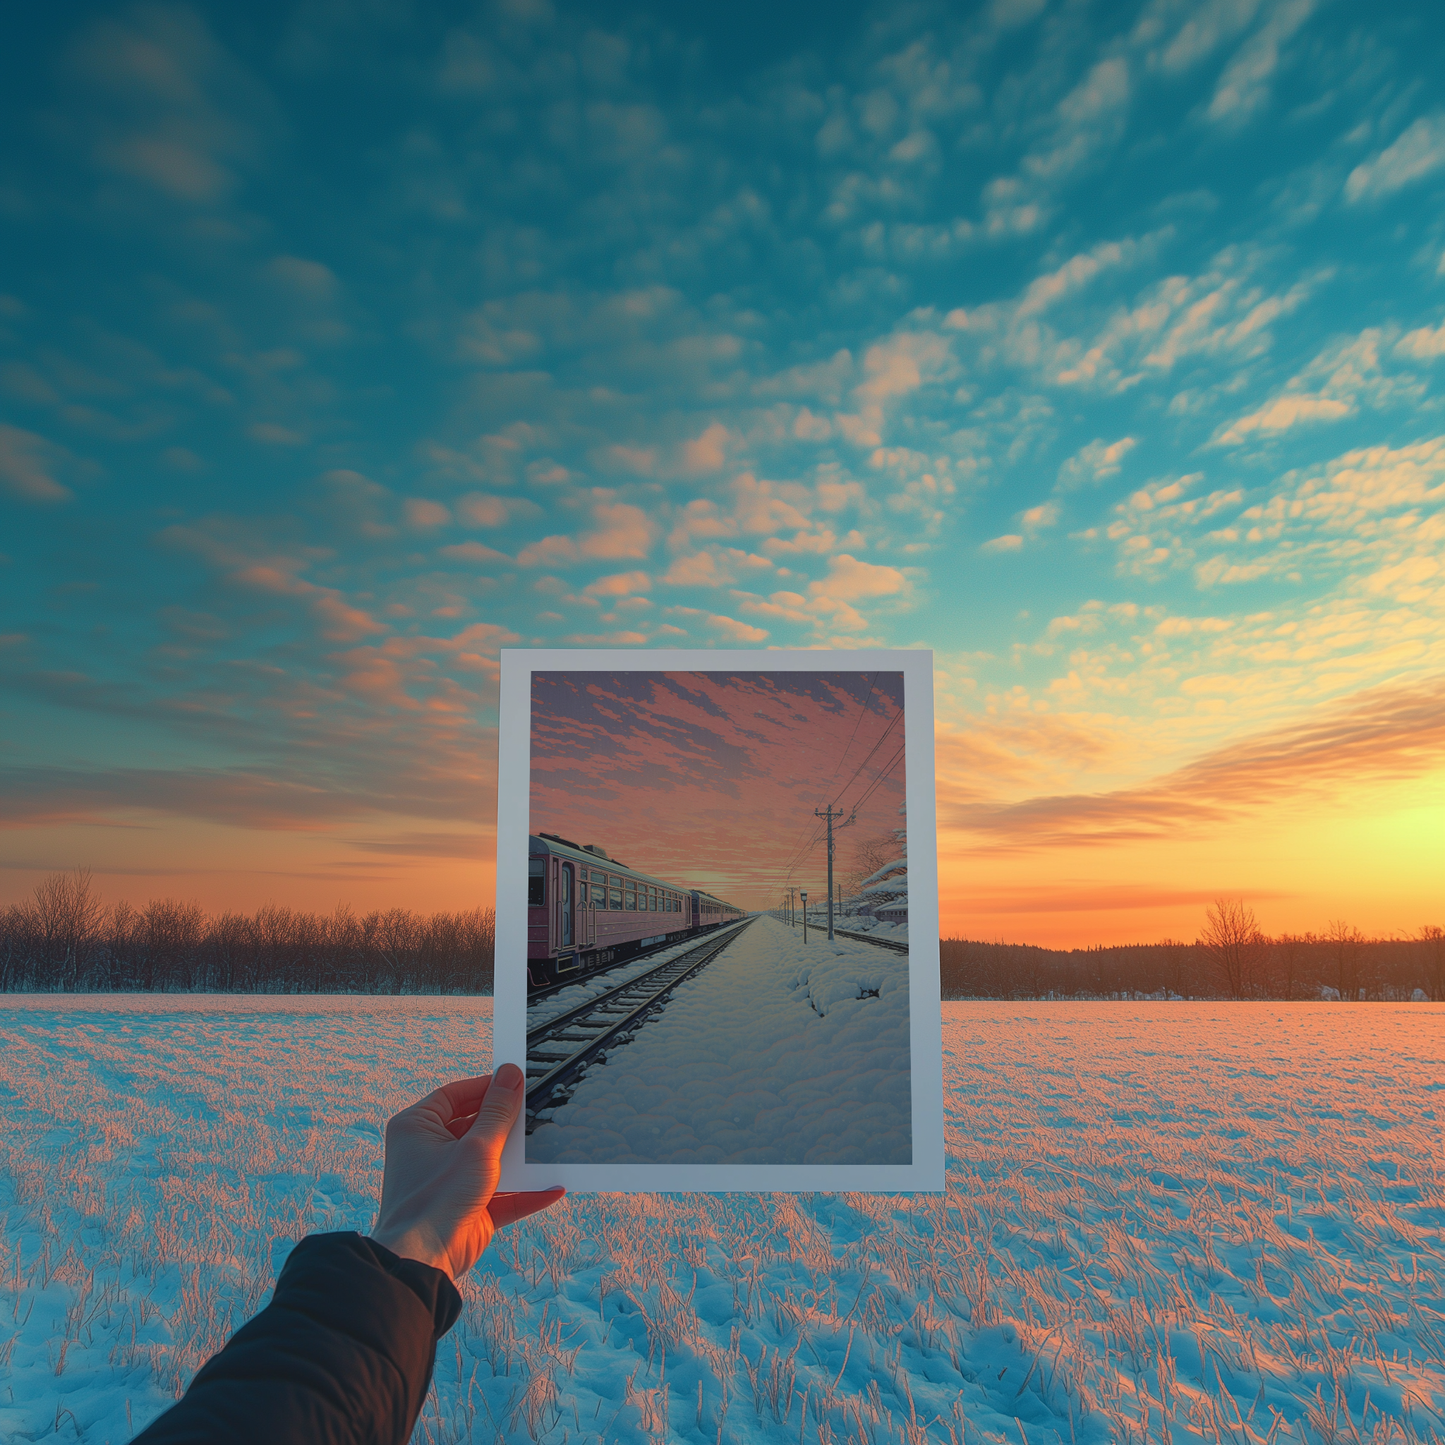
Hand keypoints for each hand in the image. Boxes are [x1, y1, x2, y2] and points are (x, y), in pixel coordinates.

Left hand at [370, 1064, 564, 1279]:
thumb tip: (511, 1073)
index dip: (487, 1087)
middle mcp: (430, 1152)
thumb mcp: (476, 1146)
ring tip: (549, 1143)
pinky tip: (552, 1187)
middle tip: (538, 1108)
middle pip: (476, 1126)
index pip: (455, 1095)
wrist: (423, 1262)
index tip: (517, 1080)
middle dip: (508, 1123)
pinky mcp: (468, 1210)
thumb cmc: (437, 1198)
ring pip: (491, 1161)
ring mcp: (450, 1182)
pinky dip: (525, 1192)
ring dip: (520, 1158)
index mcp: (417, 1127)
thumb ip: (498, 1111)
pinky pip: (503, 1195)